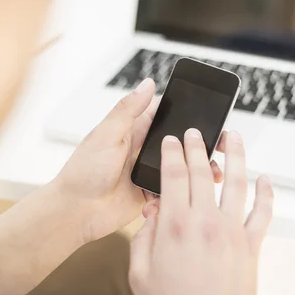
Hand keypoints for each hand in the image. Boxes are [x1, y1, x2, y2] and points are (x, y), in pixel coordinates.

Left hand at [51, 78, 224, 242]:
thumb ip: (128, 110)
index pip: (164, 114)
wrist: (75, 212)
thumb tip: (148, 82)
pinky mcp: (149, 193)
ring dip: (195, 168)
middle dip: (197, 142)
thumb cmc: (83, 171)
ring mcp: (147, 172)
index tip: (208, 110)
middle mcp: (142, 149)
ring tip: (212, 172)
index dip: (185, 110)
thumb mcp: (107, 134)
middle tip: (219, 144)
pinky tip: (196, 192)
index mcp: (132, 130)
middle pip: (177, 140)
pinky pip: (172, 189)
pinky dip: (184, 189)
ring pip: (179, 166)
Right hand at [129, 129, 273, 294]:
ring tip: (233, 137)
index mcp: (175, 226)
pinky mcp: (251, 245)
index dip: (172, 153)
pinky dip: (267, 193)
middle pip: (203, 171)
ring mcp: (232, 232)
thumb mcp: (139, 274)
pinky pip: (263, 212)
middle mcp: (205, 223)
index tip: (172, 141)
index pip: (174, 176)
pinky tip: (265, 179)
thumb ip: (143, 237)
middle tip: (196, 132)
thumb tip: (153, 213)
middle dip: (198, 145)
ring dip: (236, 155)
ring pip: (237, 182)